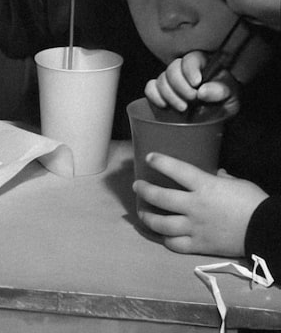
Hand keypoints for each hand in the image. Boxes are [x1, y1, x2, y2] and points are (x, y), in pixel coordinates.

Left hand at [134, 153, 267, 255]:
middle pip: (160, 197)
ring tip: (142, 213)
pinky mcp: (199, 245)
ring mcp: (195, 227)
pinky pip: (175, 244)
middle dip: (144, 190)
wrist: (267, 231)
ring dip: (148, 217)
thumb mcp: (239, 183)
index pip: (176, 170)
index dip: (160, 162)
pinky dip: (166, 240)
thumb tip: (217, 175)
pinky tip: (163, 235)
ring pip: (162, 223)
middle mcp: (194, 206)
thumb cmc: (254, 203)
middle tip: (138, 186)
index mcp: (205, 186)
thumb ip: (223, 179)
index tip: (149, 158)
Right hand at [145, 51, 239, 116]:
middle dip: (180, 86)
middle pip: (173, 68)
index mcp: (203, 66)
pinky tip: (164, 105)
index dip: (190, 69)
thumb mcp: (231, 99)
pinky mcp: (159, 92)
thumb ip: (221, 91)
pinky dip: (154, 95)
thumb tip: (203, 91)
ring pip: (160, 79)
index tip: (196, 83)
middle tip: (191, 99)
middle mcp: (184, 70)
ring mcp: (170, 81)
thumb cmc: (224, 106)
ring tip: (183, 108)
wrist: (213, 121)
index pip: (191, 59)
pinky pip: (150, 88)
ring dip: (169, 95)